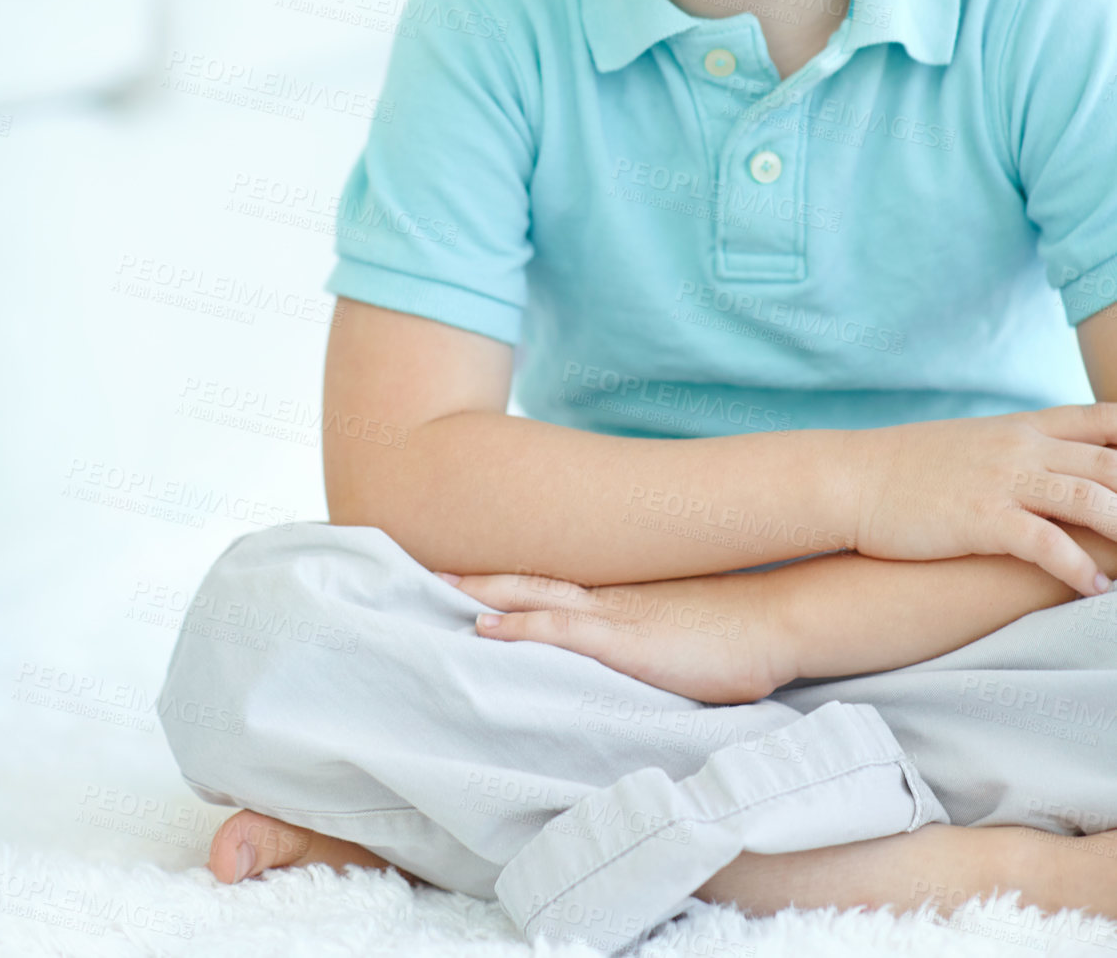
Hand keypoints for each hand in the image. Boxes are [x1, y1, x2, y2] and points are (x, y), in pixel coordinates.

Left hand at [434, 568, 795, 703]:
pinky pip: (560, 630)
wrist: (780, 618)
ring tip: (442, 589)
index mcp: (627, 593)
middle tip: (434, 569)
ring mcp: (617, 614)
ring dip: (487, 595)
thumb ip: (663, 631)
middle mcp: (613, 595)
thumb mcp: (693, 627)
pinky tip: (486, 629)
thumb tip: (652, 646)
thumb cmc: (744, 630)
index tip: (475, 574)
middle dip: (484, 577)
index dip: (514, 578)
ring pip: (535, 597)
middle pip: (535, 579)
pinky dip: (518, 627)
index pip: (558, 581)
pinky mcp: (626, 640)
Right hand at [849, 403, 1116, 596]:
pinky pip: (1046, 543)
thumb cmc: (909, 469)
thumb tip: (1055, 468)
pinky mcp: (981, 518)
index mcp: (1023, 428)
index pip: (1102, 420)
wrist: (852, 478)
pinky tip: (1095, 590)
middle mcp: (1021, 448)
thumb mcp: (974, 444)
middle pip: (1110, 461)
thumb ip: (1021, 451)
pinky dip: (1078, 569)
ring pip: (1089, 497)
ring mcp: (1002, 480)